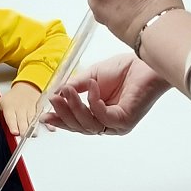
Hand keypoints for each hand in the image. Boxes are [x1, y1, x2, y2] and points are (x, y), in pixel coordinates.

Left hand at [0, 79, 40, 136]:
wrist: (26, 87)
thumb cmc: (12, 98)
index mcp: (9, 108)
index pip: (11, 118)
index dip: (13, 126)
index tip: (15, 132)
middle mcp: (20, 109)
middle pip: (22, 122)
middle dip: (23, 130)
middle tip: (23, 136)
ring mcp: (30, 110)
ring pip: (31, 120)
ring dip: (31, 129)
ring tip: (31, 135)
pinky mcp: (38, 110)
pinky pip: (38, 118)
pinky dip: (38, 124)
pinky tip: (37, 130)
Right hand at [45, 53, 169, 135]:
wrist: (145, 63)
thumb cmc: (125, 69)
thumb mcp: (91, 76)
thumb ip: (76, 86)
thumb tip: (57, 92)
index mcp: (99, 115)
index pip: (77, 123)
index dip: (60, 120)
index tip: (45, 116)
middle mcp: (108, 123)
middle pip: (80, 127)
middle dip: (64, 113)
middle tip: (54, 99)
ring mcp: (117, 125)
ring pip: (89, 125)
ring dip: (75, 107)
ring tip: (67, 91)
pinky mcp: (125, 121)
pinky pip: (103, 116)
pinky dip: (94, 101)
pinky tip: (93, 87)